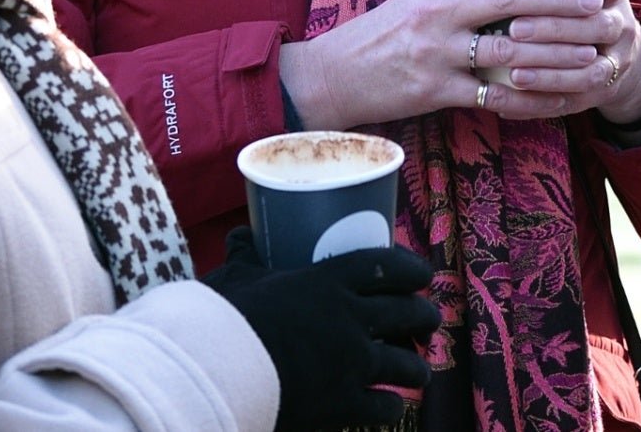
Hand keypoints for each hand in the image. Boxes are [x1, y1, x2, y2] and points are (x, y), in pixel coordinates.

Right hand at [204, 228, 437, 431]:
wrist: (213, 373)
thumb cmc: (221, 320)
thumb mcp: (236, 278)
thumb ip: (247, 257)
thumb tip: (241, 234)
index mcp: (329, 282)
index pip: (386, 266)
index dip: (412, 270)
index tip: (422, 276)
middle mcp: (351, 320)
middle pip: (408, 313)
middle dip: (425, 317)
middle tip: (428, 321)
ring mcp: (352, 364)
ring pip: (406, 364)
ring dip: (416, 367)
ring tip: (418, 372)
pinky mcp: (343, 405)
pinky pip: (385, 406)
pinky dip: (392, 406)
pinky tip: (391, 405)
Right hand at [277, 0, 605, 128]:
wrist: (331, 78)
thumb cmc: (377, 36)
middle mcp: (436, 14)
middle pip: (507, 1)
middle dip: (556, 2)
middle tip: (592, 2)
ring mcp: (437, 53)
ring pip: (509, 49)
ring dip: (555, 51)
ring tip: (590, 51)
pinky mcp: (437, 91)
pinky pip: (494, 96)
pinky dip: (530, 97)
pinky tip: (558, 97)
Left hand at [500, 0, 640, 125]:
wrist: (616, 56)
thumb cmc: (577, 8)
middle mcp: (619, 23)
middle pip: (598, 24)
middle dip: (555, 26)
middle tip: (514, 26)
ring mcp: (615, 60)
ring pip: (589, 67)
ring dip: (550, 68)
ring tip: (513, 68)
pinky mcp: (601, 91)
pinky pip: (575, 99)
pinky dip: (542, 98)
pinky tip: (512, 94)